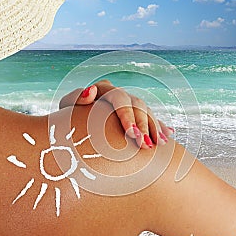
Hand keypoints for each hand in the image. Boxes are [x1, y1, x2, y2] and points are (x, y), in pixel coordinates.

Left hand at [59, 79, 173, 148]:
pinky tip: (168, 137)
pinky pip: (151, 121)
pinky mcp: (135, 118)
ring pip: (147, 113)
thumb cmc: (68, 120)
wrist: (74, 129)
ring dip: (154, 128)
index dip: (127, 115)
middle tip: (145, 145)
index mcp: (104, 90)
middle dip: (143, 125)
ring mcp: (129, 106)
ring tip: (160, 144)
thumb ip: (76, 99)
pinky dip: (159, 128)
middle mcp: (120, 96)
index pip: (119, 98)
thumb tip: (91, 91)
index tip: (131, 134)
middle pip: (137, 105)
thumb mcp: (66, 110)